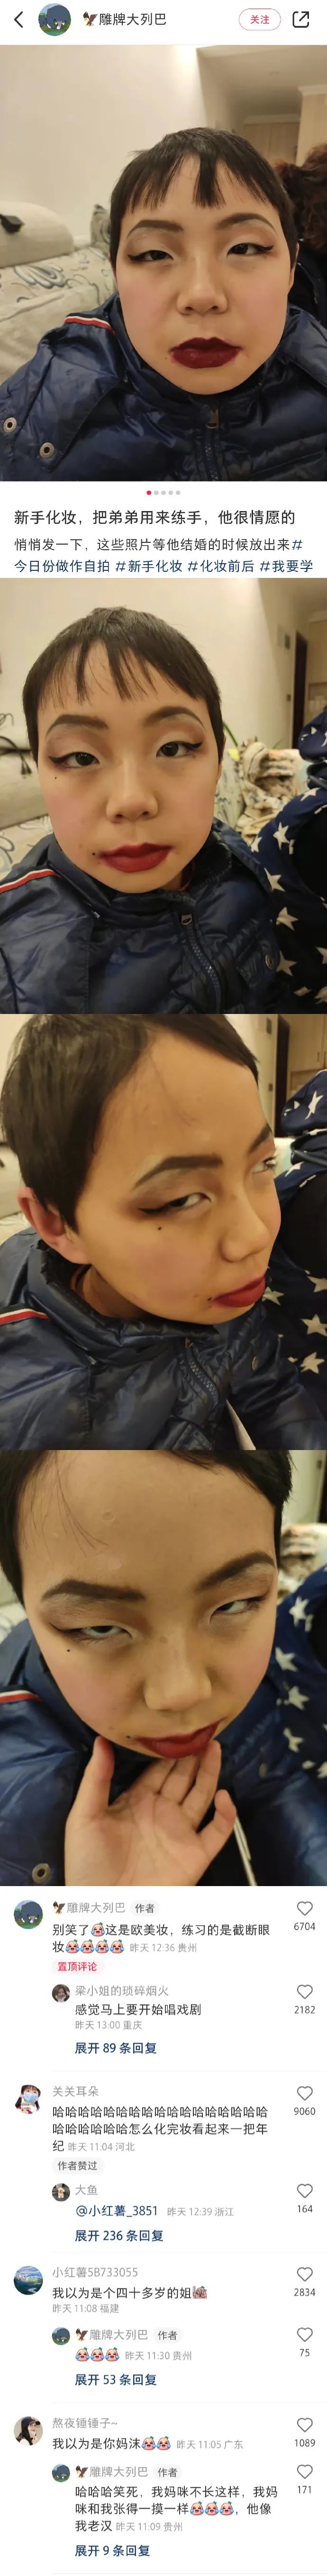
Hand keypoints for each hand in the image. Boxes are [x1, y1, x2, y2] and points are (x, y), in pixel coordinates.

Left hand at [64, 1734, 235, 1886]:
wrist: (102, 1906)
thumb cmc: (88, 1862)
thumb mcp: (83, 1816)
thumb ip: (96, 1779)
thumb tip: (102, 1739)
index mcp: (137, 1801)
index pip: (159, 1769)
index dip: (169, 1749)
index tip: (179, 1724)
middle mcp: (162, 1812)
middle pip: (183, 1777)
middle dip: (193, 1755)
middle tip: (204, 1728)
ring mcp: (180, 1833)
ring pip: (202, 1795)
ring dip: (210, 1772)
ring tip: (215, 1746)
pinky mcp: (195, 1854)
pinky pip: (217, 1831)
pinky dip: (226, 1814)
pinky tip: (224, 1795)